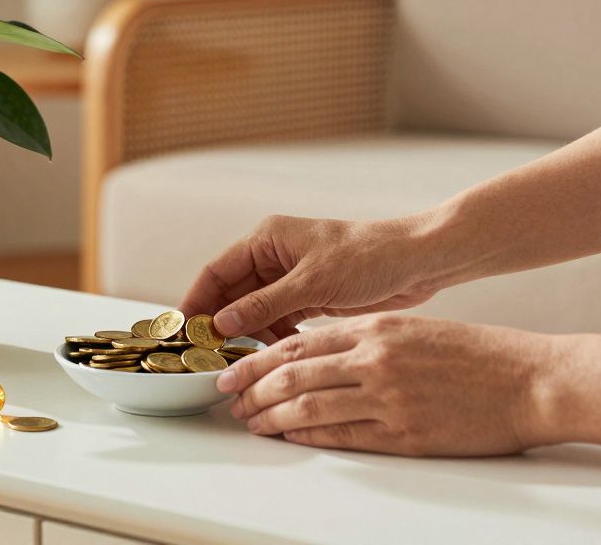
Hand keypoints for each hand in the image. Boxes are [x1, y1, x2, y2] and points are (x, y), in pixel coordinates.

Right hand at [179, 215, 442, 339]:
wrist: (418, 262)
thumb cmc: (368, 257)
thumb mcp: (311, 283)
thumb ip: (264, 304)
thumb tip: (222, 323)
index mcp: (266, 239)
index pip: (217, 271)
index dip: (196, 300)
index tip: (181, 330)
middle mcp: (273, 256)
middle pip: (231, 293)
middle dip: (220, 323)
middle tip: (207, 354)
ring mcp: (290, 278)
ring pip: (253, 310)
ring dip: (247, 334)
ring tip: (241, 361)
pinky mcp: (309, 296)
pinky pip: (277, 319)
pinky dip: (272, 336)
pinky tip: (272, 355)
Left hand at [219, 315, 562, 455]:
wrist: (532, 379)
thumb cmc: (477, 354)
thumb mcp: (411, 328)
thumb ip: (364, 337)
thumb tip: (316, 352)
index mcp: (375, 328)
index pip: (297, 343)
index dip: (258, 359)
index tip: (233, 370)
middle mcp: (375, 358)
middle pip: (293, 374)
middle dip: (252, 388)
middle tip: (230, 398)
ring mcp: (388, 397)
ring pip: (309, 404)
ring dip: (271, 415)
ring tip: (251, 421)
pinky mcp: (405, 433)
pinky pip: (342, 434)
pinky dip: (307, 435)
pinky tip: (289, 436)